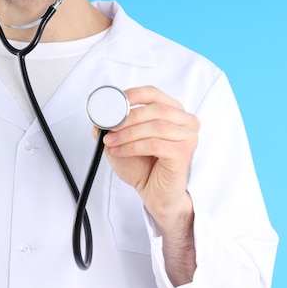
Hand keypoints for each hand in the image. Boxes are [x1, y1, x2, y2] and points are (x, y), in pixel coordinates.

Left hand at [98, 86, 199, 232]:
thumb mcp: (123, 142)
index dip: (135, 94)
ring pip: (155, 127)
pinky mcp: (183, 153)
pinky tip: (120, 151)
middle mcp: (186, 122)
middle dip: (128, 118)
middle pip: (157, 109)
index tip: (116, 102)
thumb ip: (112, 127)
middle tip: (109, 128)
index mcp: (174, 113)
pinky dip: (133, 147)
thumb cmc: (145, 167)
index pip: (155, 94)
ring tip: (111, 142)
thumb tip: (98, 117)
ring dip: (128, 134)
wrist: (155, 193)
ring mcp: (188, 137)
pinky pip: (155, 144)